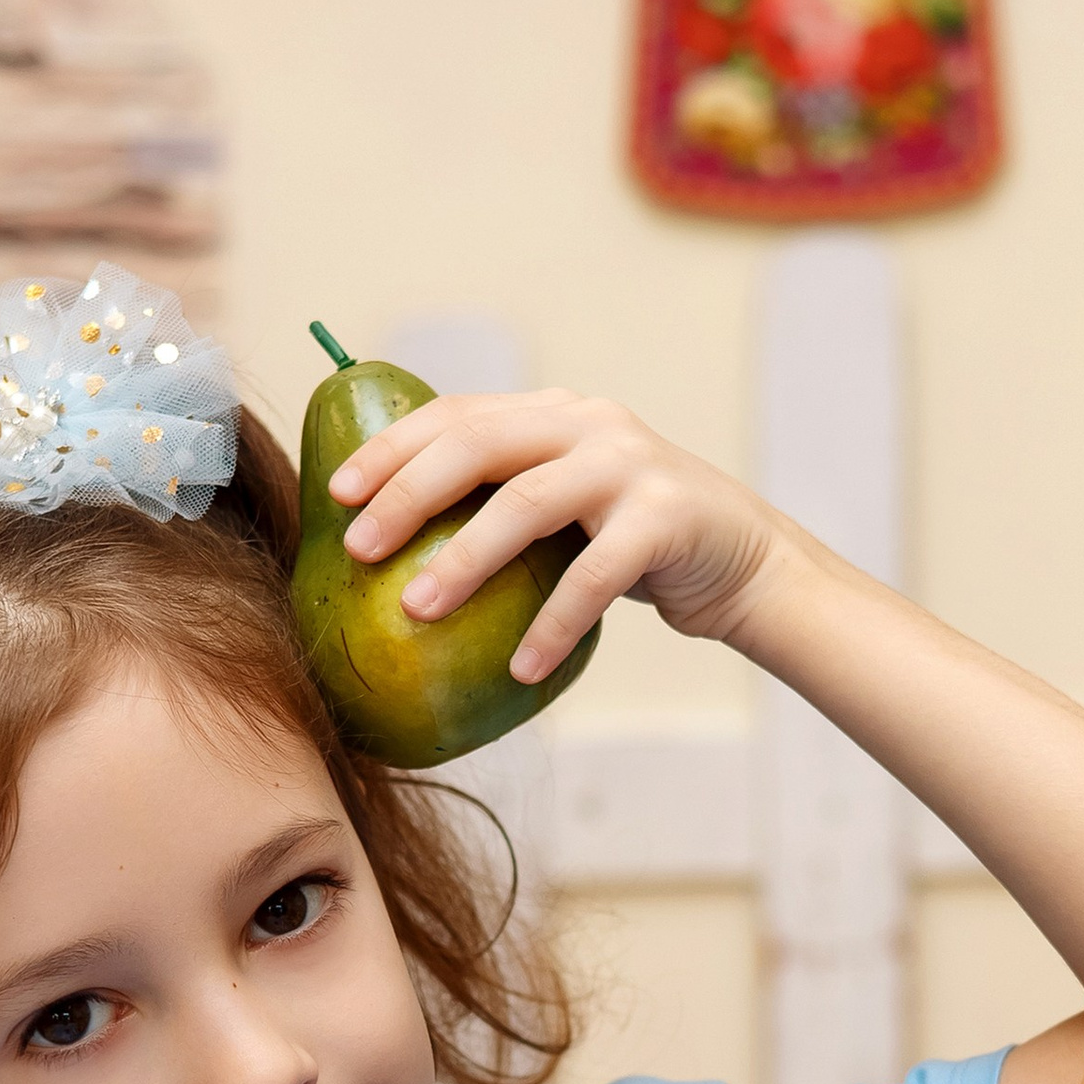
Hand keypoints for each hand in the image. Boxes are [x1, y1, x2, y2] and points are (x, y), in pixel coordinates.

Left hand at [328, 390, 785, 683]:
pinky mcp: (668, 517)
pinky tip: (519, 670)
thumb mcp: (565, 508)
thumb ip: (502, 504)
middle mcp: (588, 424)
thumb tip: (394, 552)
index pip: (456, 415)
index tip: (337, 493)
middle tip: (361, 549)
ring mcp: (631, 465)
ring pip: (529, 502)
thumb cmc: (634, 546)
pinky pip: (596, 574)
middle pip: (480, 445)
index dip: (392, 448)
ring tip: (418, 610)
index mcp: (551, 414)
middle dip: (409, 494)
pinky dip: (553, 624)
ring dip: (465, 558)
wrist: (746, 563)